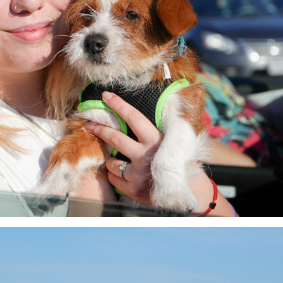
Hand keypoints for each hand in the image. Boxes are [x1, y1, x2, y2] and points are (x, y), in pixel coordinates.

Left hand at [84, 92, 235, 215]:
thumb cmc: (180, 164)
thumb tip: (192, 88)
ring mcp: (137, 174)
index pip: (134, 118)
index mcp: (156, 141)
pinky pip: (113, 178)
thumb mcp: (179, 141)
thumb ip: (174, 119)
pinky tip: (125, 175)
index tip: (105, 96)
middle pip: (115, 138)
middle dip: (100, 129)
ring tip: (121, 161)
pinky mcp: (132, 190)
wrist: (185, 194)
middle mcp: (144, 156)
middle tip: (90, 124)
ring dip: (113, 160)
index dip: (119, 105)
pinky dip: (116, 176)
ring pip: (112, 162)